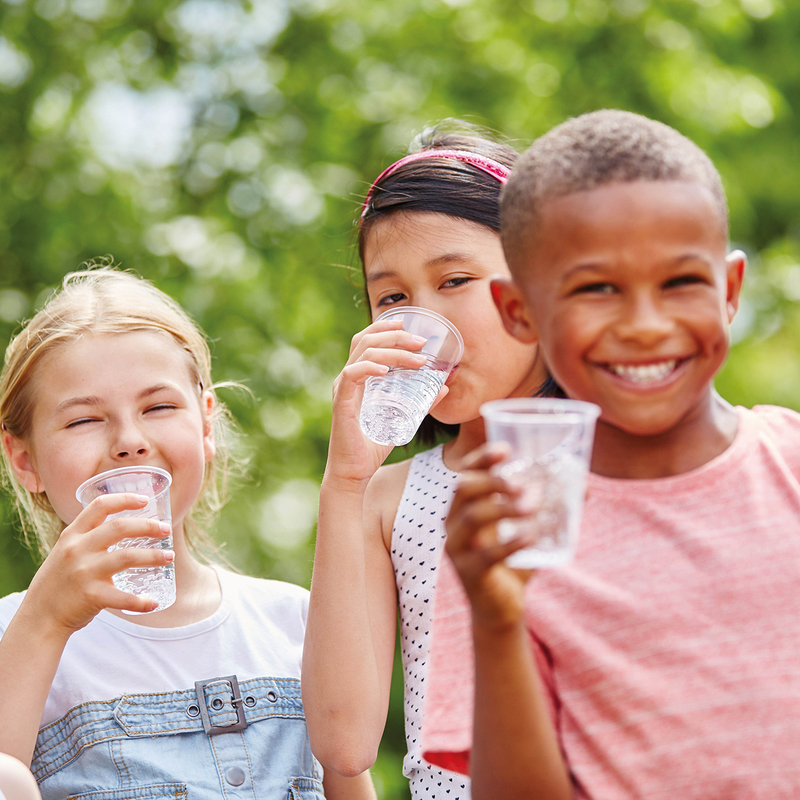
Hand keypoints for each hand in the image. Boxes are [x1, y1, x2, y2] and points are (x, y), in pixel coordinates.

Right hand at [24, 494, 173, 633]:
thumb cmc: (59, 582)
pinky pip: (123, 597)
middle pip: (119, 527)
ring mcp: (83, 572)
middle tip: (165, 529)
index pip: (100, 506)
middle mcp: (77, 550)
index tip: (145, 500)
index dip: (124, 499)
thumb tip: (125, 526)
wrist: (38, 617)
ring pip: (127, 556)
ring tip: (169, 557)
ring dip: (153, 556)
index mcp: (72, 535)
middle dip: (148, 526)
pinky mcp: (90, 596)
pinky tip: (153, 602)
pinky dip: (141, 601)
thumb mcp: (66, 551)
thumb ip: (88, 538)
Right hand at [326, 317, 448, 487]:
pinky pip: (352, 375)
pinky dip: (370, 367)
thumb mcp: (403, 418)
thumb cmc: (373, 446)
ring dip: (393, 350)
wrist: (355, 473)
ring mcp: (343, 389)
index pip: (367, 340)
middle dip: (395, 334)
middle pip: (366, 339)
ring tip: (417, 358)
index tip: (408, 323)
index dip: (385, 326)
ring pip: (364, 352)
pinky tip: (386, 369)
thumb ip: (421, 401)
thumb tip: (443, 386)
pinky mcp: (341, 402)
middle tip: (421, 341)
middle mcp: (348, 378)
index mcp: (358, 377)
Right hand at [445, 444, 537, 630]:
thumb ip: (550, 507)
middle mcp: (453, 522)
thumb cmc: (513, 560)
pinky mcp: (470, 572)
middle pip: (463, 488)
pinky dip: (512, 542)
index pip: (466, 472)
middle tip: (522, 484)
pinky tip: (533, 536)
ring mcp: (458, 548)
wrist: (501, 607)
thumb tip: (585, 485)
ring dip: (504, 507)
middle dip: (492, 480)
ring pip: (472, 516)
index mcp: (464, 506)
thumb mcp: (528, 528)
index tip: (506, 449)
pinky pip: (487, 554)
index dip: (482, 458)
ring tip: (534, 507)